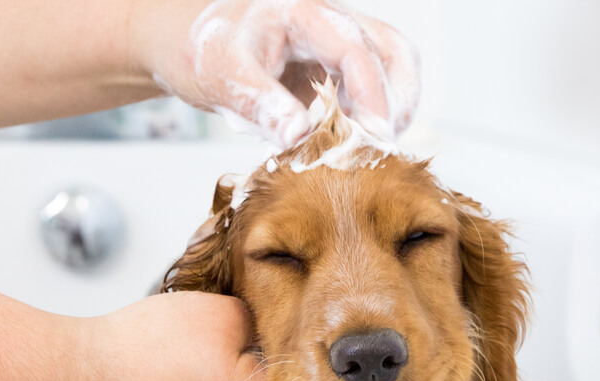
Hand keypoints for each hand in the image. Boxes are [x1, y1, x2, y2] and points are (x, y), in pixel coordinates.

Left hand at [132, 0, 419, 147]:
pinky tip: (359, 136)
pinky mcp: (349, 60)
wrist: (201, 45)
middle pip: (393, 52)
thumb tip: (297, 134)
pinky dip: (382, 109)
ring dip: (396, 106)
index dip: (371, 97)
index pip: (355, 51)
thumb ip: (260, 104)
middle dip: (393, 104)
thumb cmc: (210, 52)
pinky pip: (384, 79)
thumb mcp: (223, 76)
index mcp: (304, 13)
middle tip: (376, 148)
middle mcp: (334, 19)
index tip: (372, 138)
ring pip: (398, 63)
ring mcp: (347, 36)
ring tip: (372, 144)